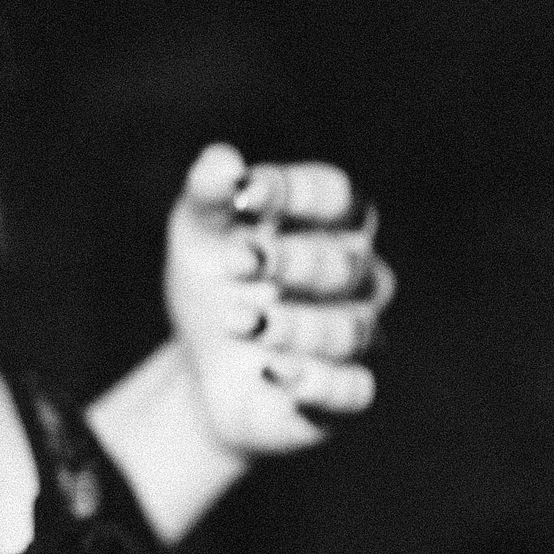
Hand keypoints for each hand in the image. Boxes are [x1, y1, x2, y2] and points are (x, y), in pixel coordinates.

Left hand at [165, 143, 394, 457]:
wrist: (200, 360)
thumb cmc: (213, 276)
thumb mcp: (198, 229)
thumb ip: (209, 191)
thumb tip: (225, 162)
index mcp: (328, 223)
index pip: (337, 196)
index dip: (296, 192)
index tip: (244, 196)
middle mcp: (355, 276)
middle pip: (344, 265)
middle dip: (289, 262)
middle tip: (236, 263)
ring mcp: (354, 333)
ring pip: (348, 329)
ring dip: (290, 325)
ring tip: (237, 321)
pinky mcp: (345, 390)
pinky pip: (355, 389)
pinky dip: (318, 382)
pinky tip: (273, 372)